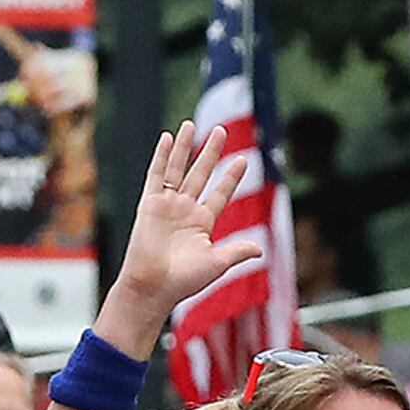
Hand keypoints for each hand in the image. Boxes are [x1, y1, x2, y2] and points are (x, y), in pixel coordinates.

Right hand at [110, 123, 256, 318]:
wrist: (153, 285)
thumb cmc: (183, 281)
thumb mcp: (216, 263)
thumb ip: (236, 252)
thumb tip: (260, 250)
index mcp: (203, 224)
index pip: (220, 194)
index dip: (231, 177)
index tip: (242, 160)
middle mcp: (185, 211)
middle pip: (201, 174)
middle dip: (211, 152)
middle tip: (222, 130)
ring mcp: (167, 206)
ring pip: (178, 169)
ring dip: (185, 147)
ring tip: (191, 124)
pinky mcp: (149, 204)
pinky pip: (156, 175)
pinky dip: (161, 157)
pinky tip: (167, 139)